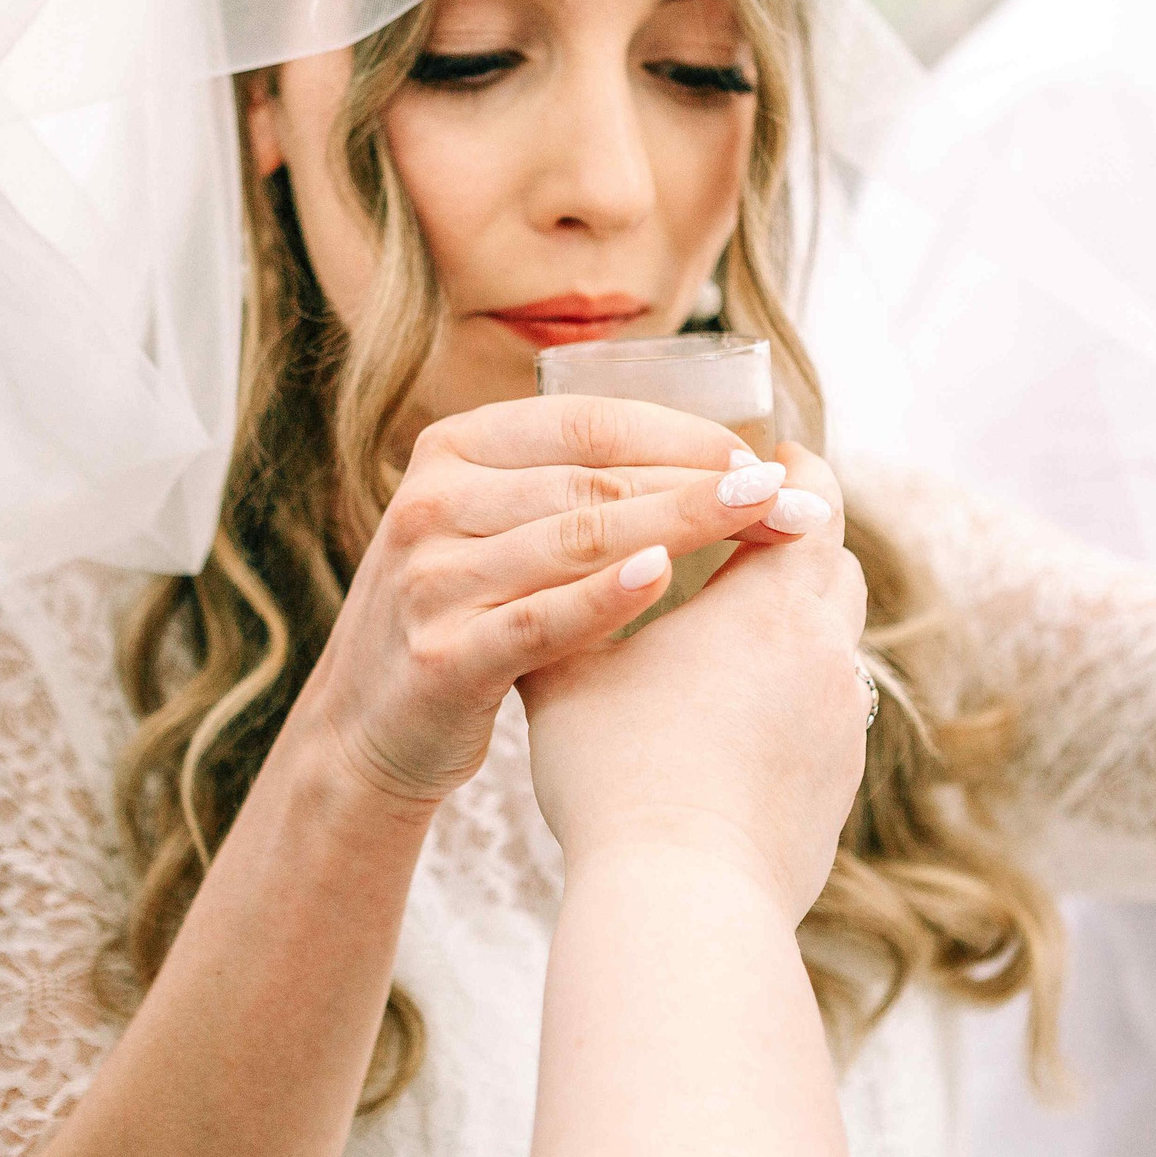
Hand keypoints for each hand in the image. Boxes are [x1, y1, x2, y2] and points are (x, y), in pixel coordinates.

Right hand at [300, 396, 798, 807]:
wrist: (366, 732)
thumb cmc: (464, 619)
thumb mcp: (495, 532)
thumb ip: (570, 489)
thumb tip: (716, 457)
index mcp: (453, 450)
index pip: (588, 424)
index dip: (684, 437)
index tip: (765, 461)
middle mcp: (432, 500)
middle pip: (593, 479)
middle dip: (703, 485)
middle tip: (789, 501)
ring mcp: (430, 577)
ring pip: (576, 538)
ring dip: (679, 527)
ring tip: (761, 527)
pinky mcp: (441, 656)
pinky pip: (540, 618)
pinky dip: (605, 597)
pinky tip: (663, 581)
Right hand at [519, 445, 870, 919]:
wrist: (679, 898)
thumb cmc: (616, 772)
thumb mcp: (568, 670)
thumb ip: (573, 598)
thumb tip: (556, 554)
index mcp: (771, 603)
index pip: (813, 499)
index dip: (788, 472)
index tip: (759, 461)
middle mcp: (826, 653)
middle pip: (834, 568)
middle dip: (793, 544)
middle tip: (739, 534)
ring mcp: (842, 724)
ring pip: (832, 645)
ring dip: (793, 627)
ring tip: (730, 632)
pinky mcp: (838, 786)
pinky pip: (824, 716)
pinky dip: (789, 699)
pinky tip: (733, 721)